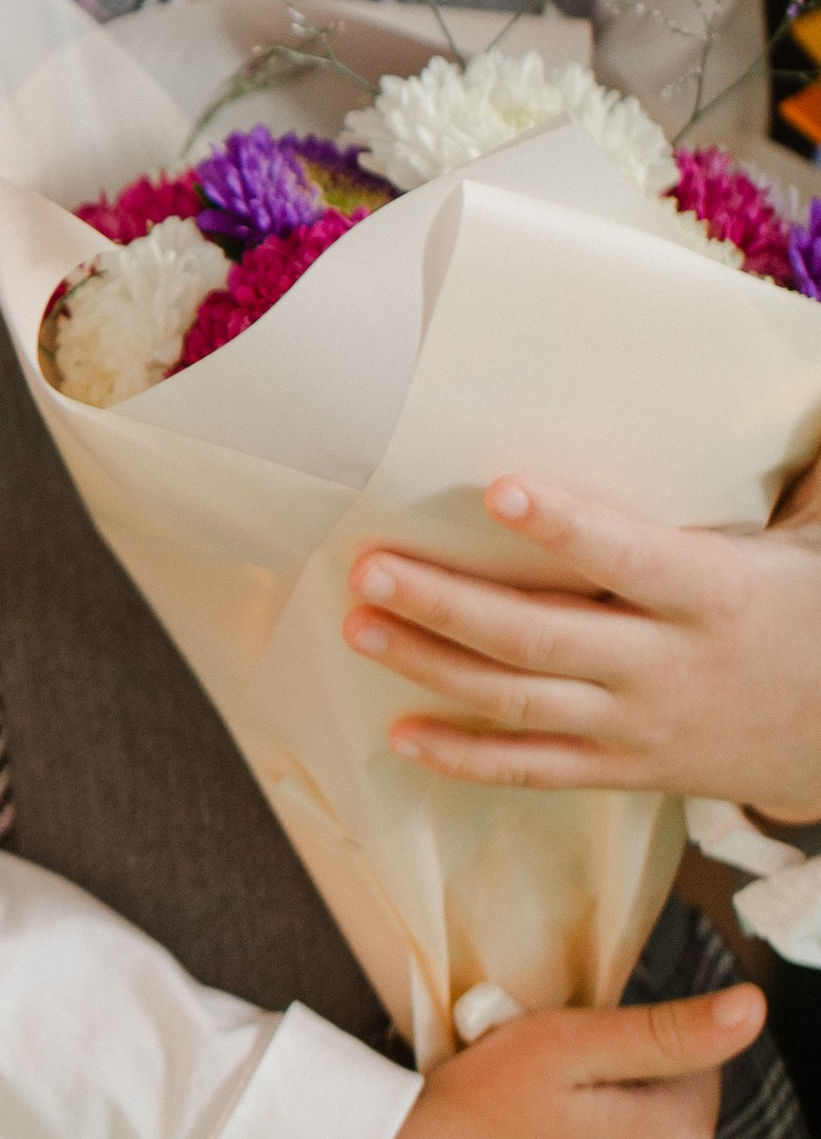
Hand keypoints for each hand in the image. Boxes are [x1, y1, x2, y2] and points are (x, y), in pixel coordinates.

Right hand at [309, 988, 763, 1138]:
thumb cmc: (471, 1114)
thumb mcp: (563, 1045)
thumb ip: (667, 1032)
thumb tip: (751, 1011)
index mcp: (678, 1135)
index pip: (692, 1072)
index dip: (628, 1060)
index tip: (570, 1067)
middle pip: (676, 1138)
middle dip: (629, 1119)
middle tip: (542, 1112)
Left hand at [343, 471, 820, 820]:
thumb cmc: (803, 612)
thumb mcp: (795, 545)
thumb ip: (753, 477)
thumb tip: (771, 366)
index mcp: (711, 594)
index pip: (630, 557)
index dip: (566, 527)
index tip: (498, 492)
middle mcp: (668, 665)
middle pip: (542, 637)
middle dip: (448, 604)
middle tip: (370, 566)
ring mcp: (641, 726)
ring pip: (522, 704)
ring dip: (433, 667)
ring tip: (362, 625)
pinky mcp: (626, 770)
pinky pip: (537, 772)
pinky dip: (467, 759)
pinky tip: (402, 736)